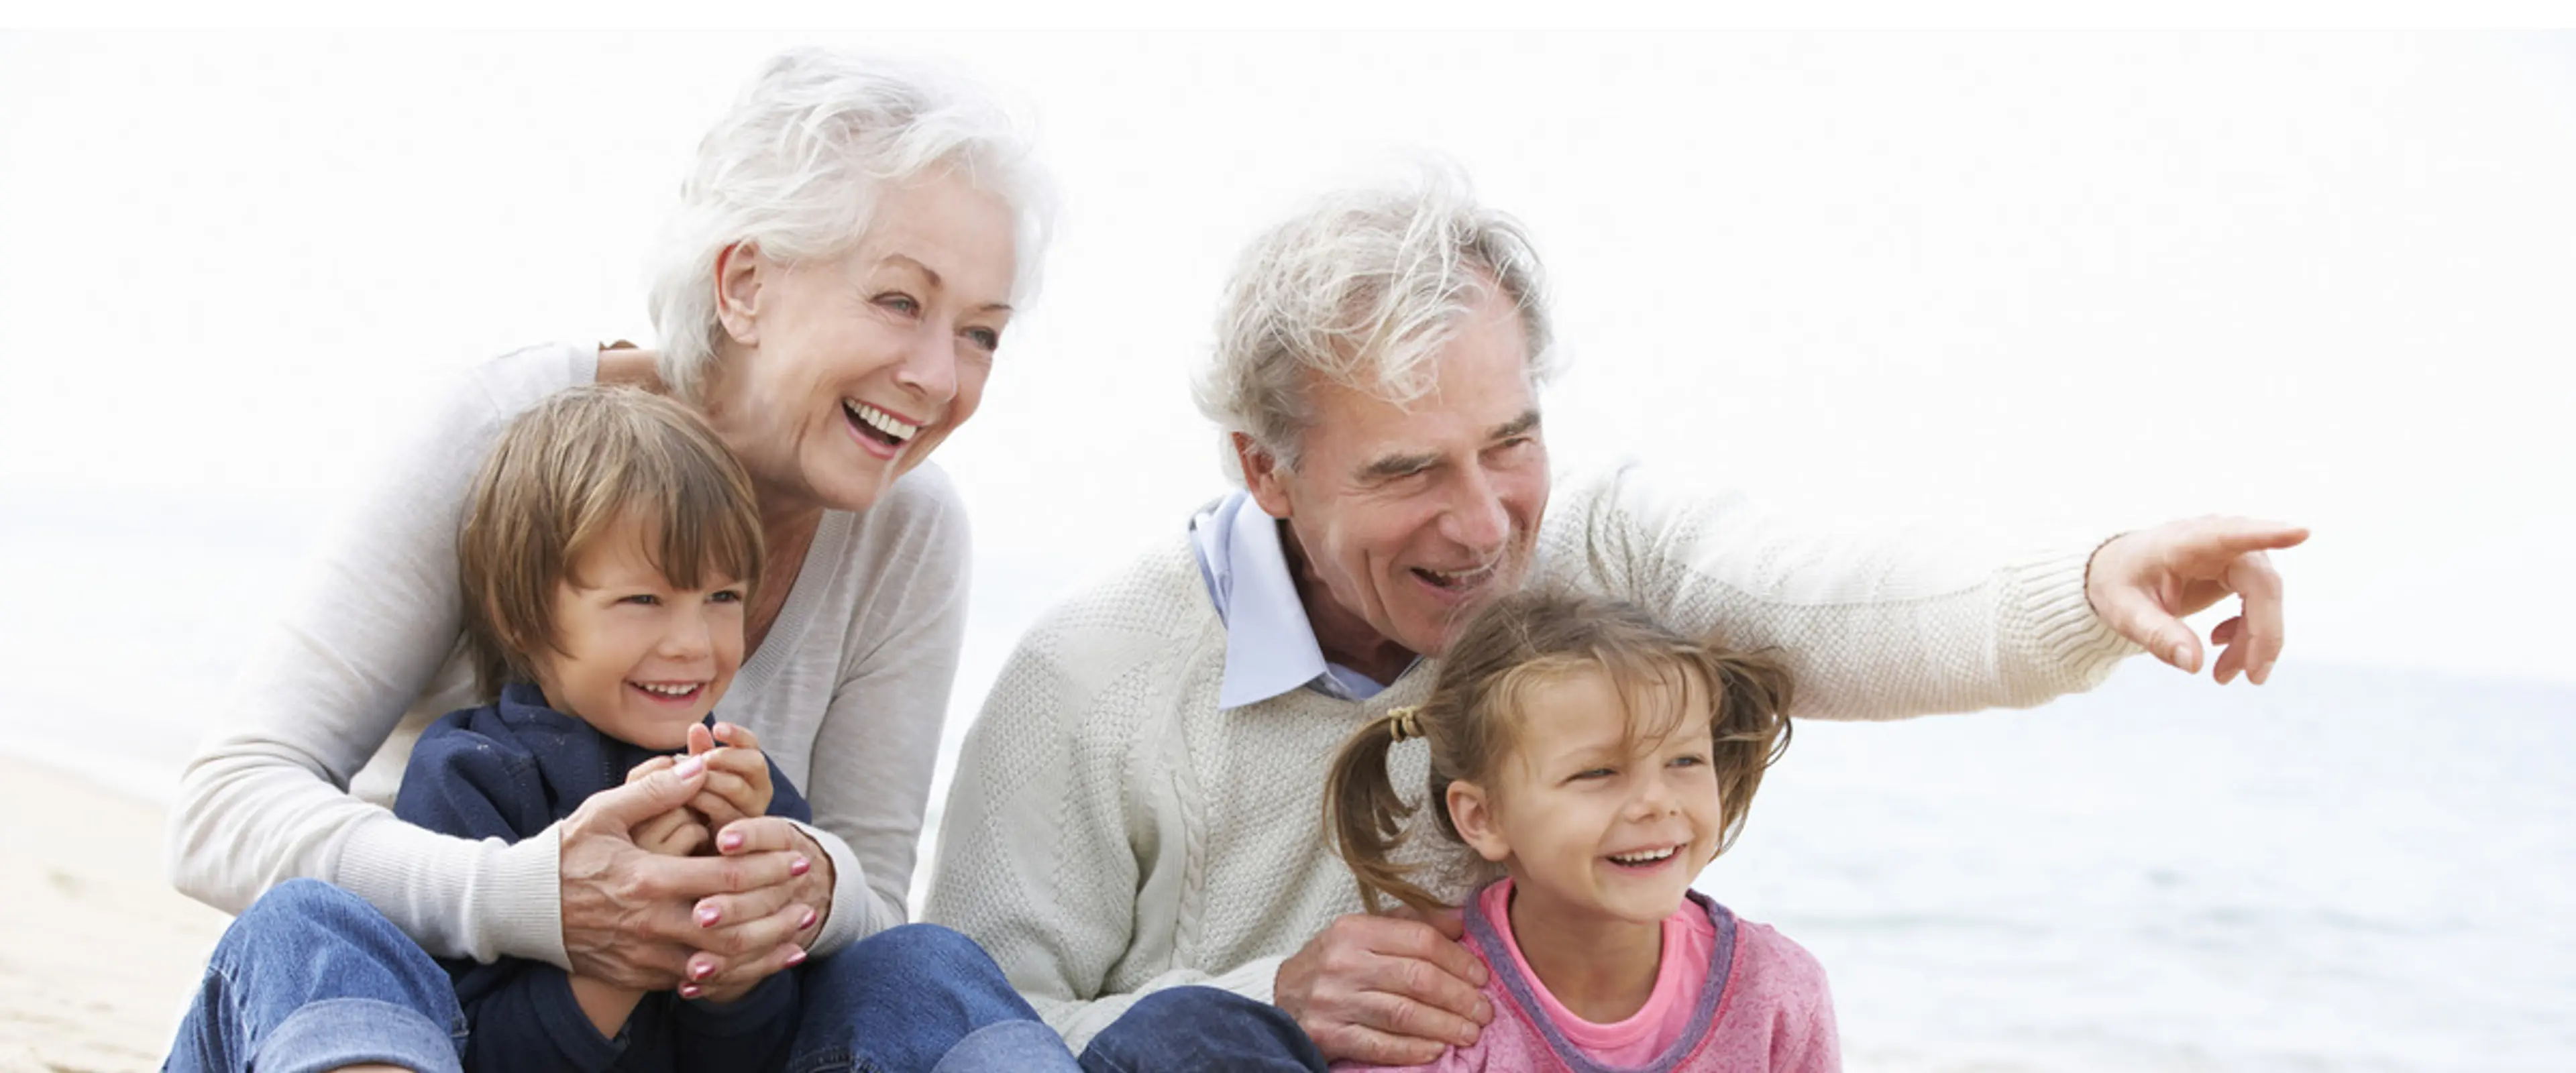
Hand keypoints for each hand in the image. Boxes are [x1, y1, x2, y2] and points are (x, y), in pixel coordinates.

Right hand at [558, 756, 815, 990]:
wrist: (522, 910)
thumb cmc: (565, 855)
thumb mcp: (603, 813)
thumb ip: (654, 789)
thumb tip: (700, 763)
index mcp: (646, 879)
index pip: (724, 878)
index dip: (767, 869)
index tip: (796, 857)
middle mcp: (650, 923)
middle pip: (732, 927)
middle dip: (777, 915)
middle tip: (808, 900)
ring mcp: (645, 955)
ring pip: (719, 963)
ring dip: (763, 952)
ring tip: (798, 939)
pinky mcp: (640, 975)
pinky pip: (695, 983)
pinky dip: (732, 976)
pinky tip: (757, 965)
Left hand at [681, 722, 774, 834]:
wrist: (691, 851)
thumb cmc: (694, 807)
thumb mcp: (696, 776)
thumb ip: (699, 752)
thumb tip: (697, 727)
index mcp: (750, 771)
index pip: (752, 745)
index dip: (737, 734)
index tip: (717, 728)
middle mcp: (759, 791)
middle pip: (755, 763)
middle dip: (725, 757)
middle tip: (701, 758)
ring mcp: (752, 813)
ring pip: (738, 787)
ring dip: (710, 779)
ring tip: (686, 779)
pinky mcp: (742, 835)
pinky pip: (725, 813)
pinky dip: (704, 802)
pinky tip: (685, 800)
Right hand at [1274, 909, 1493, 1064]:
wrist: (1278, 998)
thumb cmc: (1332, 964)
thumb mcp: (1362, 933)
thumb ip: (1409, 923)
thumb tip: (1459, 921)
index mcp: (1355, 930)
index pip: (1420, 939)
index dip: (1458, 959)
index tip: (1481, 976)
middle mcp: (1343, 963)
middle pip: (1416, 978)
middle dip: (1459, 996)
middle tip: (1484, 1010)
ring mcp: (1333, 1001)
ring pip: (1402, 1014)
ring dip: (1444, 1025)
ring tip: (1470, 1033)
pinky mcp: (1327, 1035)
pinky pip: (1378, 1045)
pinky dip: (1411, 1049)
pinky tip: (1436, 1050)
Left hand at [2087, 516, 2308, 683]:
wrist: (2117, 572)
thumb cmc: (2119, 583)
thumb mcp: (2124, 612)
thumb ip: (2157, 635)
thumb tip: (2194, 664)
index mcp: (2186, 541)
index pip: (2233, 534)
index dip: (2269, 534)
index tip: (2301, 532)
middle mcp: (2217, 541)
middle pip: (2261, 585)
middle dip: (2263, 633)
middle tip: (2253, 678)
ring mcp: (2232, 554)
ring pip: (2264, 598)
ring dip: (2254, 640)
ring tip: (2223, 676)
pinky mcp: (2237, 570)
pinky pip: (2258, 603)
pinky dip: (2247, 632)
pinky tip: (2220, 646)